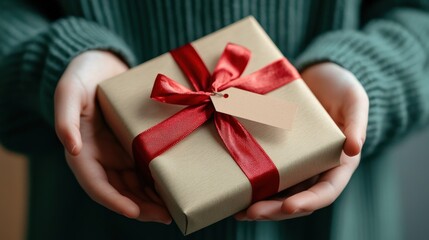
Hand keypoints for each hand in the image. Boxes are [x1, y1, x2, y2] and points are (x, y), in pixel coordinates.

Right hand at [54, 50, 171, 223]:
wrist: (101, 64)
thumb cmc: (82, 76)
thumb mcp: (69, 91)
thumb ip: (65, 118)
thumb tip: (71, 148)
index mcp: (82, 150)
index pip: (96, 184)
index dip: (114, 200)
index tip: (134, 211)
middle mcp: (100, 158)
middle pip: (119, 192)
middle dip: (140, 207)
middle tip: (165, 215)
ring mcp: (117, 154)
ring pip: (133, 186)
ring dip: (151, 200)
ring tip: (173, 208)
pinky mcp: (133, 146)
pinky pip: (144, 170)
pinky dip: (155, 182)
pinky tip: (173, 187)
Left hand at [235, 62, 368, 220]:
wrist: (319, 77)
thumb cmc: (341, 88)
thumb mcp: (354, 100)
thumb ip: (357, 123)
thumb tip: (354, 148)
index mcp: (339, 163)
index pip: (326, 191)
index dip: (308, 201)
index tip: (289, 206)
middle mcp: (316, 169)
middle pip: (297, 199)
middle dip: (275, 210)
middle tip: (251, 213)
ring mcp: (296, 163)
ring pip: (279, 193)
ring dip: (260, 205)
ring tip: (238, 211)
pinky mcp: (279, 154)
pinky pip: (266, 174)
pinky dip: (253, 186)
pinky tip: (234, 191)